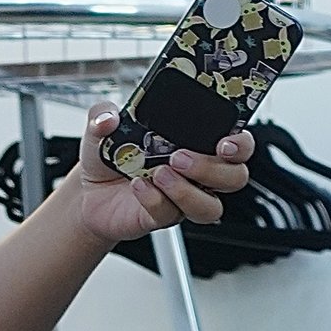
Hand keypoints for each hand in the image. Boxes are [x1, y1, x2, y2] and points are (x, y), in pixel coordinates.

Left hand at [71, 110, 254, 247]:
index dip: (240, 144)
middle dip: (213, 168)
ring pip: (211, 207)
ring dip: (187, 191)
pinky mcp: (164, 217)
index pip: (238, 144)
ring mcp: (183, 198)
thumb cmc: (111, 157)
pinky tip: (138, 186)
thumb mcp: (103, 125)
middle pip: (235, 177)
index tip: (224, 141)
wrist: (89, 194)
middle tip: (179, 157)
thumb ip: (103, 113)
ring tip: (159, 174)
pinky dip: (154, 200)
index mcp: (196, 143)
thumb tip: (108, 118)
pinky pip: (171, 215)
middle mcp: (197, 173)